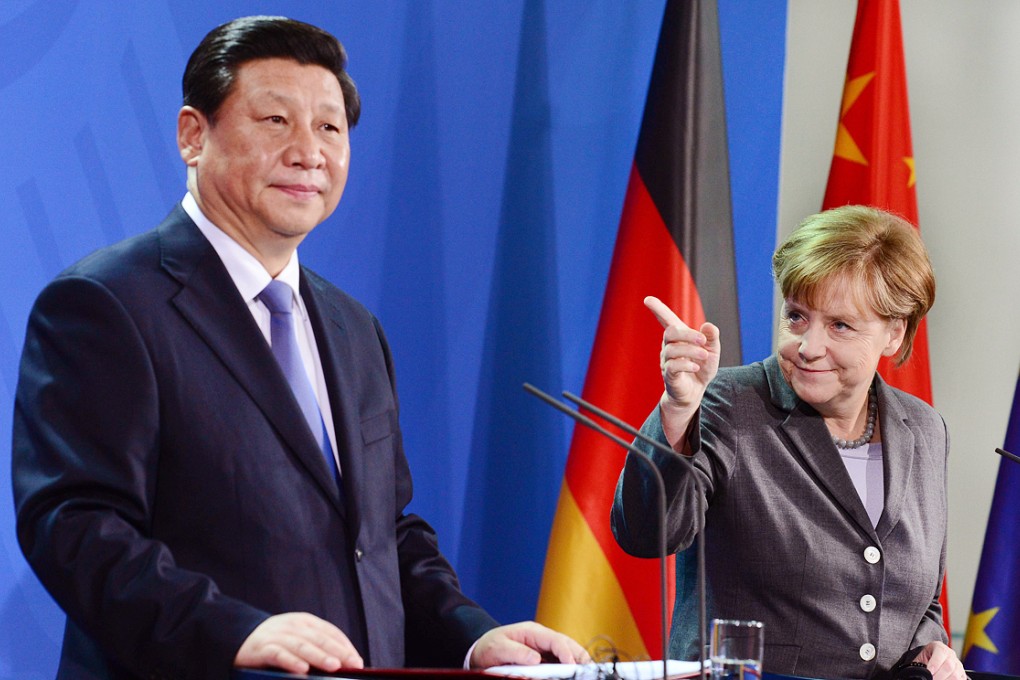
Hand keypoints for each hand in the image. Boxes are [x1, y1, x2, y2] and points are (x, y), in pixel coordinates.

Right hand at [234, 612, 363, 673]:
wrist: (239, 636)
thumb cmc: (276, 640)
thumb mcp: (297, 637)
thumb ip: (315, 644)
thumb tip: (341, 661)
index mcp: (304, 621)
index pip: (329, 631)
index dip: (344, 645)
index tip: (357, 660)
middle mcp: (292, 626)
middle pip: (319, 638)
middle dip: (338, 651)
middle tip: (353, 664)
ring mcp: (277, 636)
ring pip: (302, 646)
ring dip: (319, 656)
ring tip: (334, 666)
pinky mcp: (262, 649)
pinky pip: (278, 655)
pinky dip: (291, 661)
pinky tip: (302, 670)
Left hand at [469, 621, 590, 668]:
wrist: (481, 649)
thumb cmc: (490, 646)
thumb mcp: (499, 648)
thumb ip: (516, 652)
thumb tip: (536, 659)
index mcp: (533, 631)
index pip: (556, 640)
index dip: (566, 653)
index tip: (572, 666)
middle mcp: (542, 638)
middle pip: (567, 644)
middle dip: (580, 656)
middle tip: (590, 669)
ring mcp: (543, 647)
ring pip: (566, 652)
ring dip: (577, 661)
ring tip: (586, 672)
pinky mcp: (542, 657)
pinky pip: (559, 660)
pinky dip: (568, 667)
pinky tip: (572, 674)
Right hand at [644, 296, 719, 444]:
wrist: (695, 392)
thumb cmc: (701, 368)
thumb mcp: (712, 351)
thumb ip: (712, 338)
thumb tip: (708, 326)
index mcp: (678, 337)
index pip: (666, 320)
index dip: (657, 309)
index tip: (647, 299)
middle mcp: (668, 347)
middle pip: (670, 332)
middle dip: (687, 334)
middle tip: (702, 341)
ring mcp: (666, 361)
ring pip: (673, 350)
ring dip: (691, 351)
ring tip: (705, 356)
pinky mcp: (669, 375)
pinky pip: (673, 366)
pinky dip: (686, 364)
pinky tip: (695, 368)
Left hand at [912, 641, 965, 679]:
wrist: (932, 659)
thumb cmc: (926, 659)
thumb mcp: (921, 658)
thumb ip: (919, 664)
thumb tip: (917, 672)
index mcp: (939, 647)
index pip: (941, 653)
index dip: (935, 664)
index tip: (929, 672)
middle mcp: (951, 655)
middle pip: (949, 666)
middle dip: (939, 676)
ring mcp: (958, 665)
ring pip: (956, 675)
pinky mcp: (962, 674)